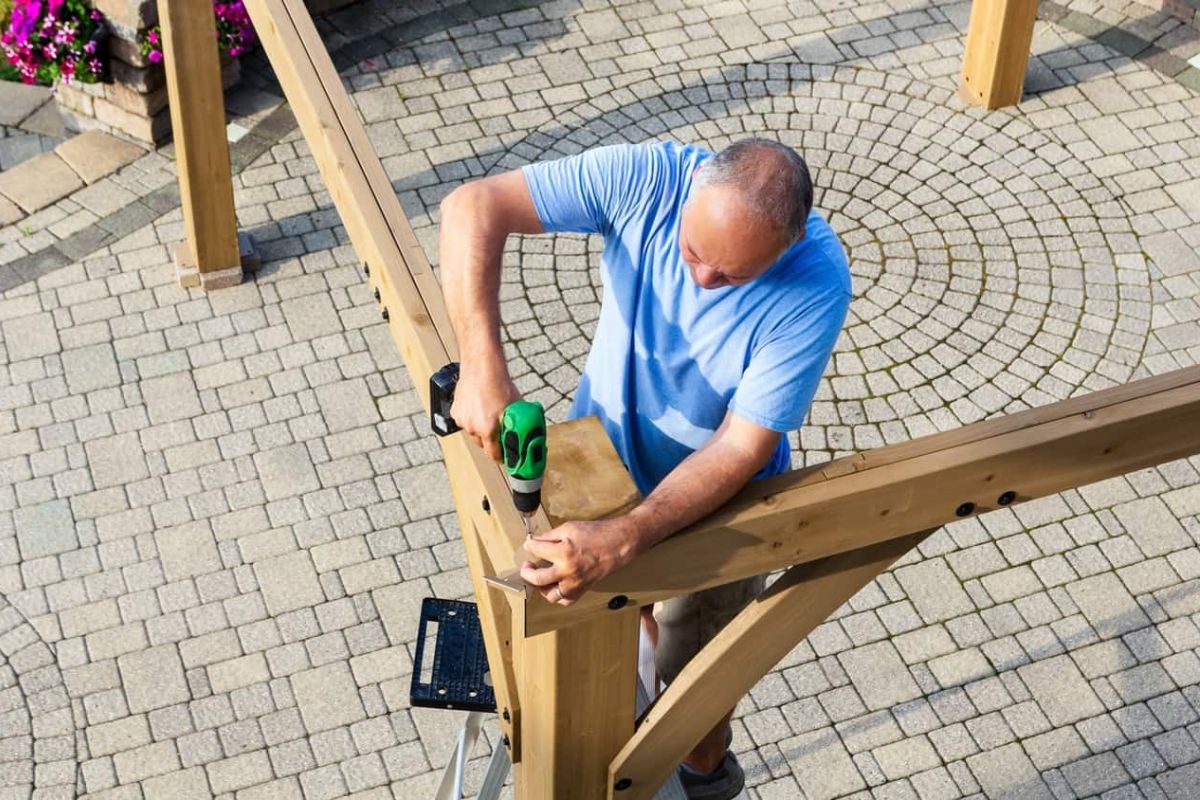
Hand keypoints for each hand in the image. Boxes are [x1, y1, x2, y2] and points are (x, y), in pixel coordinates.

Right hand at [451, 364, 518, 462]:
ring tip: (489, 414)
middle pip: (482, 443)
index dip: (501, 457)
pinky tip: (480, 407)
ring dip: (481, 428)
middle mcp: (473, 427)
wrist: (482, 366)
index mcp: (488, 429)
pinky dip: (472, 417)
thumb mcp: (516, 407)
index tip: (506, 457)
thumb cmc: (500, 384)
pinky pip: (465, 421)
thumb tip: (528, 434)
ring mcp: (463, 420)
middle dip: (491, 441)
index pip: (493, 454)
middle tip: (500, 433)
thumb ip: (519, 424)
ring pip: (473, 431)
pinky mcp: (455, 412)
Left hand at [519, 518, 638, 604]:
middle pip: (537, 579)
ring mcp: (576, 583)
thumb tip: (535, 541)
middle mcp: (568, 571)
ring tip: (540, 577)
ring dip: (541, 587)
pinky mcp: (583, 589)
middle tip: (527, 565)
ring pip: (549, 595)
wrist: (618, 543)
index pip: (536, 551)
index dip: (530, 545)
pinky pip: (565, 600)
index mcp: (564, 553)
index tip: (529, 544)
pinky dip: (558, 595)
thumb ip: (550, 536)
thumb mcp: (569, 528)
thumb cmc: (597, 534)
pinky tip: (555, 585)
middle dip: (527, 571)